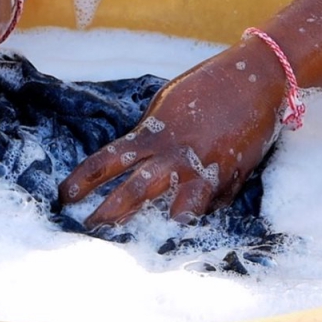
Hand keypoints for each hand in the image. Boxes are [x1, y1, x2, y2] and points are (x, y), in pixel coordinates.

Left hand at [59, 41, 286, 228]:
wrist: (256, 79)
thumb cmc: (207, 86)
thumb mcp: (165, 105)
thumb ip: (149, 134)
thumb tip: (136, 158)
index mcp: (153, 133)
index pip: (108, 159)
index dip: (83, 180)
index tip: (64, 197)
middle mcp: (174, 154)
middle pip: (134, 191)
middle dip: (110, 214)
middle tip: (90, 231)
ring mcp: (204, 169)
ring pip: (178, 209)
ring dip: (161, 225)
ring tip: (147, 242)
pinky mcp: (231, 179)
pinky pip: (212, 205)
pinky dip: (203, 212)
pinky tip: (194, 219)